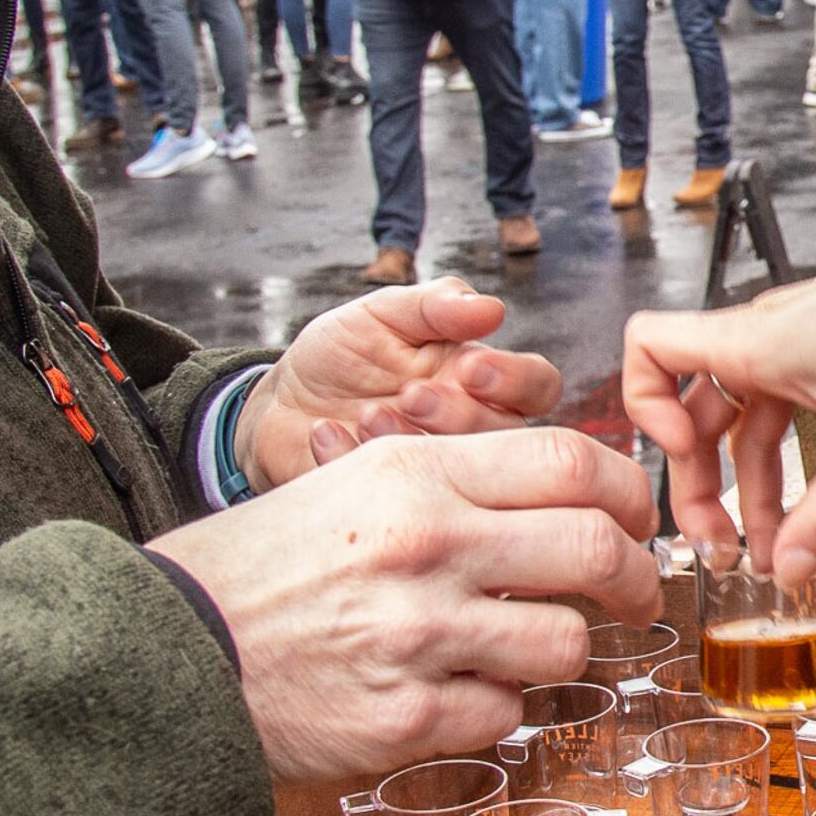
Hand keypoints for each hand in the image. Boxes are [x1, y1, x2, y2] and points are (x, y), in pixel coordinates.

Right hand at [148, 429, 660, 778]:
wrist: (172, 652)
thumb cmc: (269, 568)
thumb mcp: (353, 484)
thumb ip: (458, 484)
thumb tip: (570, 495)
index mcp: (415, 475)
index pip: (573, 462)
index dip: (630, 491)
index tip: (637, 519)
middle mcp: (426, 546)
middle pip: (598, 548)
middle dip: (638, 575)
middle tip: (636, 592)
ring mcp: (420, 635)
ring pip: (567, 643)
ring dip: (561, 647)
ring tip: (519, 645)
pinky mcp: (409, 717)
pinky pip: (505, 712)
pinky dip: (493, 705)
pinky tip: (450, 688)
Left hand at [239, 279, 561, 488]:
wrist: (278, 406)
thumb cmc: (341, 355)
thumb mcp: (380, 314)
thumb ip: (434, 305)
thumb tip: (491, 308)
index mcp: (482, 382)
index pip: (538, 386)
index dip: (516, 380)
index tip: (470, 369)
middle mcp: (474, 433)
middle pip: (512, 438)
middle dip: (462, 416)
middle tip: (410, 394)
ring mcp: (442, 476)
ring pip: (467, 477)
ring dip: (418, 442)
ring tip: (367, 414)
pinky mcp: (399, 510)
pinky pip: (400, 501)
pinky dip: (356, 459)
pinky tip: (327, 436)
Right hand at [620, 249, 815, 582]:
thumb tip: (793, 568)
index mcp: (752, 341)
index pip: (649, 346)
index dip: (646, 404)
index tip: (677, 454)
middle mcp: (760, 341)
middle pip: (694, 412)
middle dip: (702, 484)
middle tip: (719, 545)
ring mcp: (790, 351)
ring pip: (741, 426)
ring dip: (749, 490)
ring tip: (766, 550)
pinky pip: (779, 420)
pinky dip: (784, 470)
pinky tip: (801, 515)